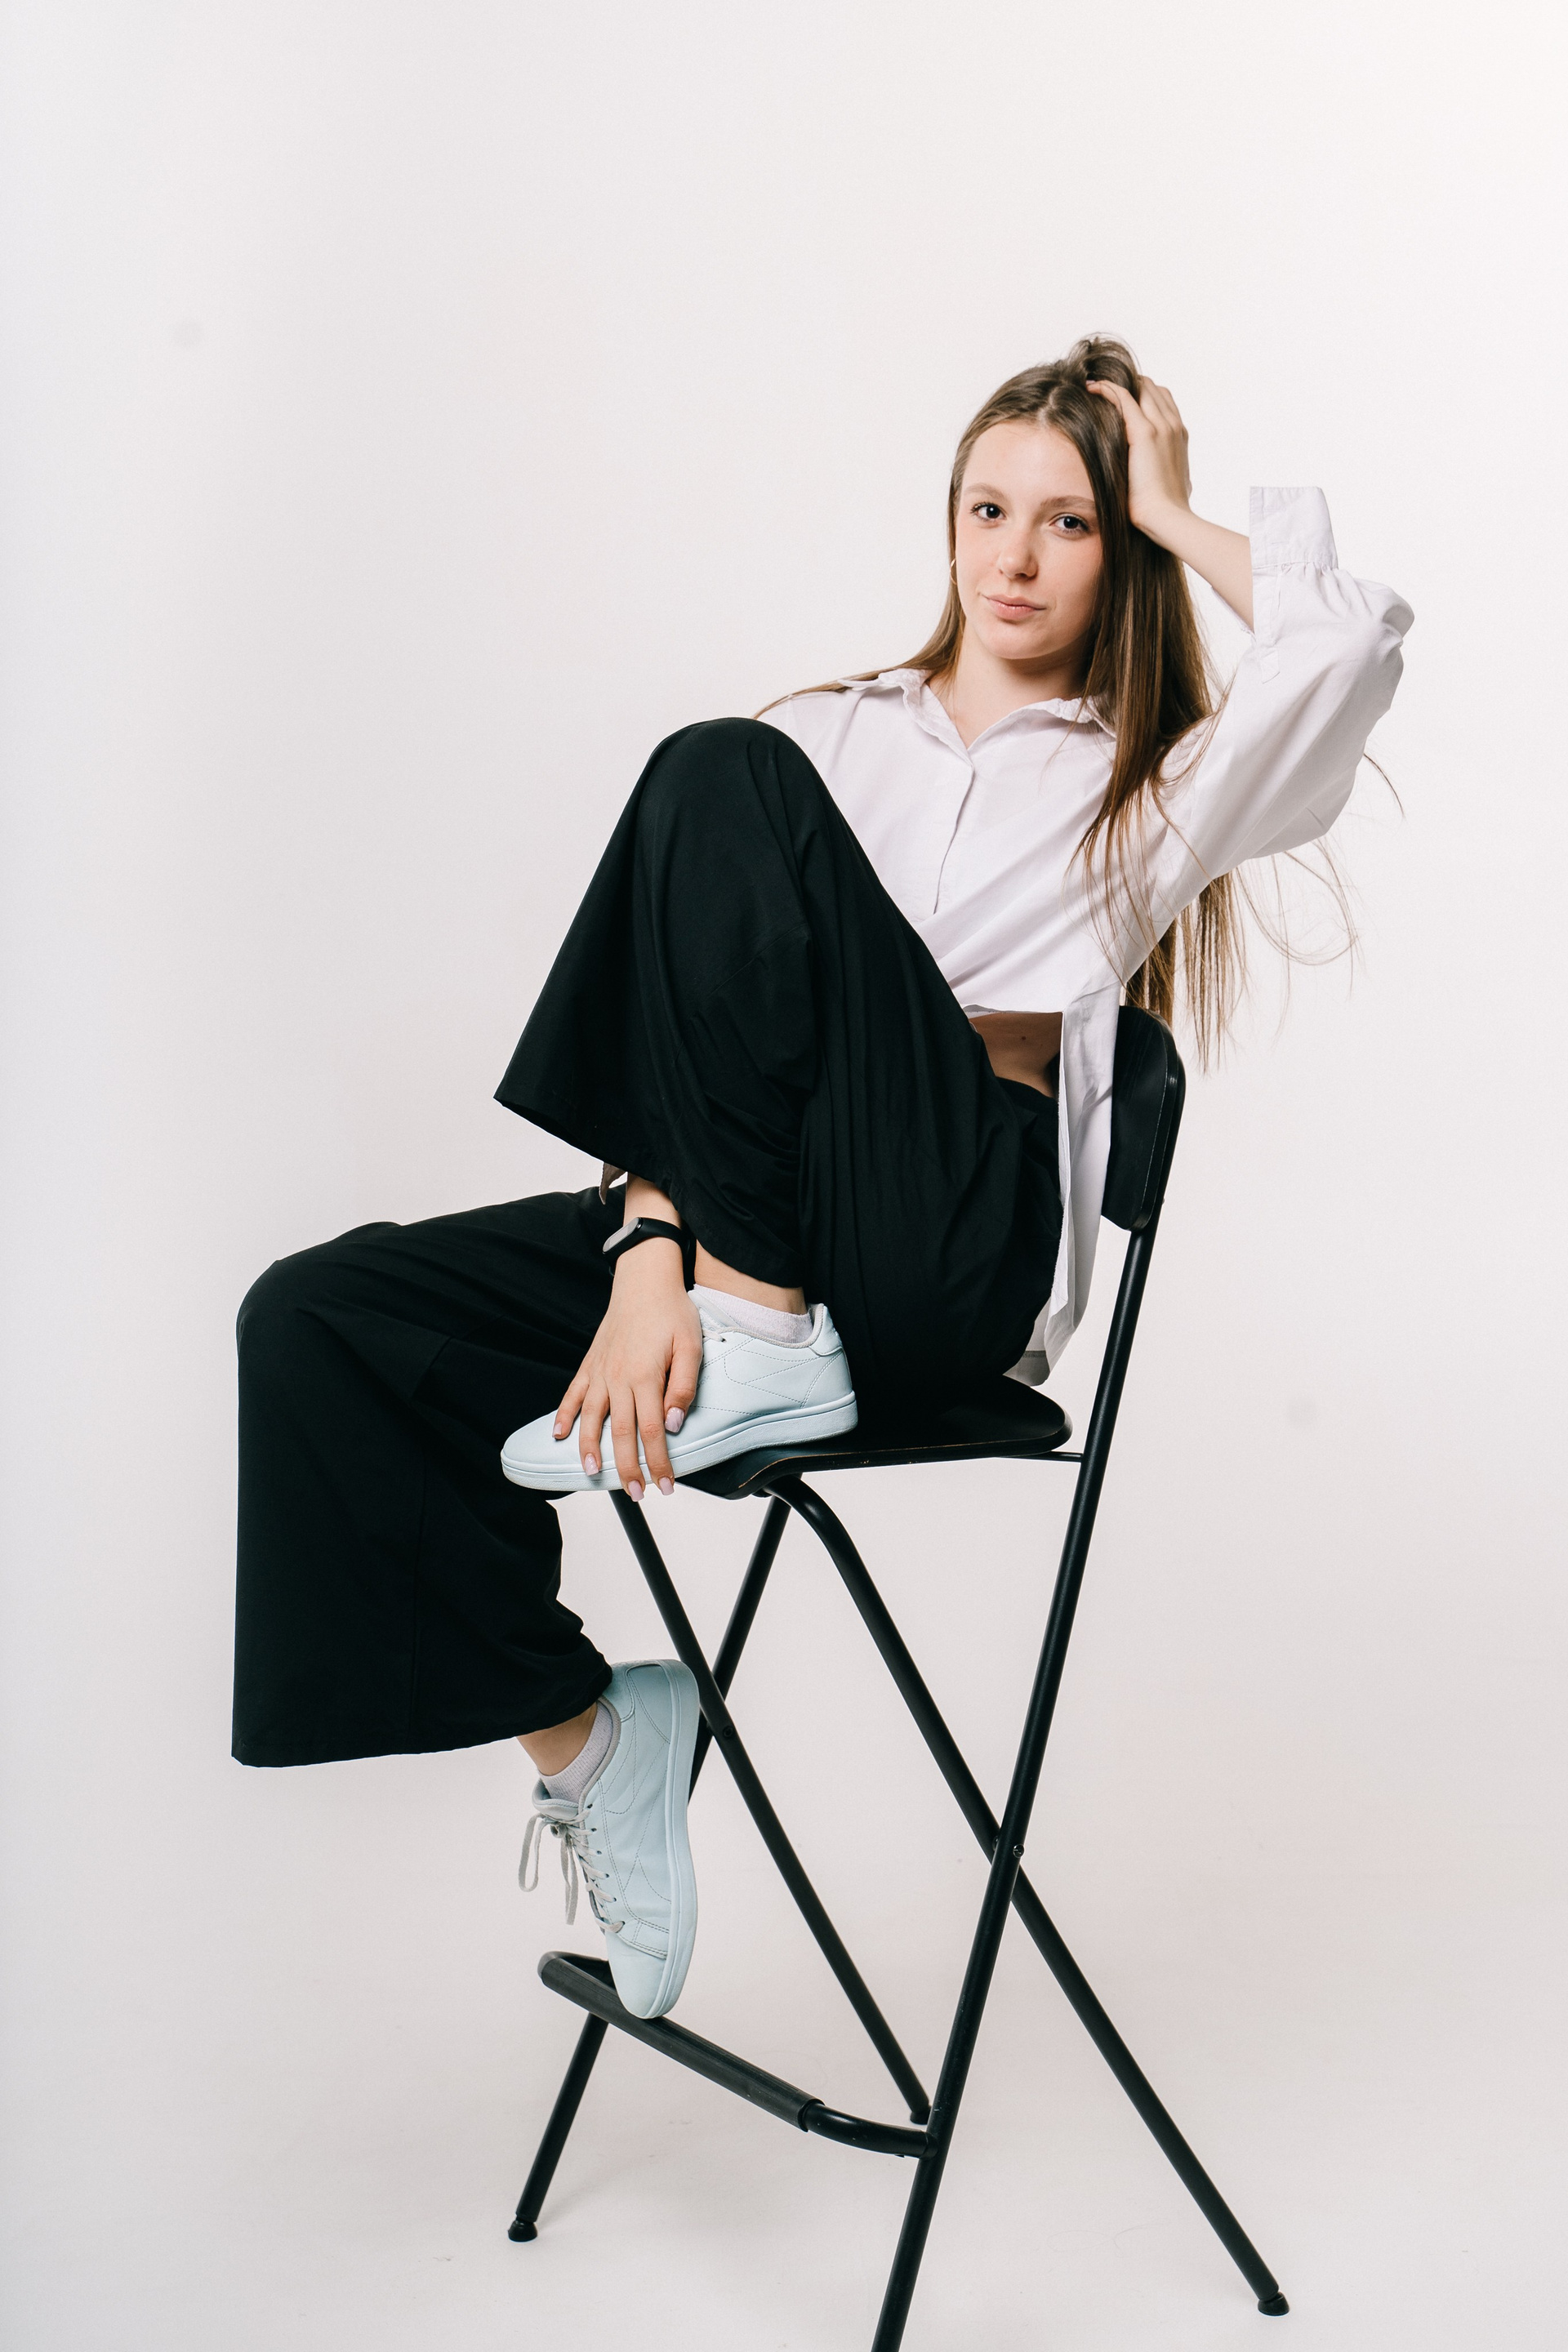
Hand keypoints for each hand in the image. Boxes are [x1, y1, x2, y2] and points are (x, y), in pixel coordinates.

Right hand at [553, 1239, 702, 1499]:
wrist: (645, 1279)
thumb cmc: (673, 1312)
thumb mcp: (691, 1346)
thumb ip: (684, 1387)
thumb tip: (671, 1424)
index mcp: (646, 1376)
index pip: (651, 1431)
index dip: (658, 1462)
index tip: (665, 1487)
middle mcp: (618, 1377)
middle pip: (621, 1432)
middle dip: (627, 1467)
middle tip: (635, 1494)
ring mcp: (600, 1371)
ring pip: (592, 1417)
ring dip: (590, 1448)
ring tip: (591, 1474)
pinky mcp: (590, 1362)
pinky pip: (573, 1393)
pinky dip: (565, 1415)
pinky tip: (559, 1435)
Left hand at [1086, 376, 1191, 539]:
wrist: (1167, 518)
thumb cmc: (1164, 511)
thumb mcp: (1168, 486)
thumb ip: (1161, 473)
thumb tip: (1153, 482)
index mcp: (1179, 436)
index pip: (1163, 402)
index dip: (1143, 396)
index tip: (1121, 400)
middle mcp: (1173, 425)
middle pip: (1153, 390)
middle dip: (1130, 385)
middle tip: (1104, 389)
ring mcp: (1161, 426)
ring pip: (1141, 388)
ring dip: (1119, 383)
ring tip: (1095, 385)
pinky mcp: (1145, 432)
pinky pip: (1124, 397)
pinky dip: (1108, 388)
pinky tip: (1092, 388)